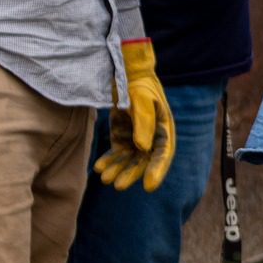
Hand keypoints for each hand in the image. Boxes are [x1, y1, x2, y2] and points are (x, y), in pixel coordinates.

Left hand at [94, 40, 176, 191]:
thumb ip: (144, 124)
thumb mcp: (142, 102)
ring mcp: (137, 138)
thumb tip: (143, 148)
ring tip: (104, 178)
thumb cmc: (139, 87)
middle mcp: (153, 138)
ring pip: (129, 160)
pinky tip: (99, 167)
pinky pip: (117, 153)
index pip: (163, 155)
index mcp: (164, 130)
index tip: (148, 186)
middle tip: (118, 186)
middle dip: (131, 174)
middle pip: (144, 161)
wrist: (126, 75)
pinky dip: (109, 161)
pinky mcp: (123, 137)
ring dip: (117, 170)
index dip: (156, 171)